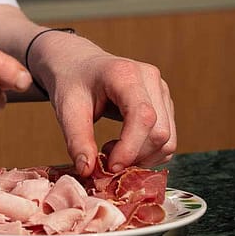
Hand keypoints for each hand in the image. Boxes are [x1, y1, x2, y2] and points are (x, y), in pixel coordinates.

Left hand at [28, 30, 175, 173]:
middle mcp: (150, 78)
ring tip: (112, 150)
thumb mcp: (67, 110)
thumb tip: (87, 170)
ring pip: (167, 140)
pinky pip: (167, 138)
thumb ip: (77, 140)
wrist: (78, 64)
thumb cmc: (72, 82)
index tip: (110, 166)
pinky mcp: (164, 102)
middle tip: (105, 159)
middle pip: (160, 133)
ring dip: (143, 157)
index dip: (131, 148)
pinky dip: (148, 152)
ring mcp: (161, 89)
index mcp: (124, 74)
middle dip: (135, 156)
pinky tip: (124, 145)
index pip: (143, 116)